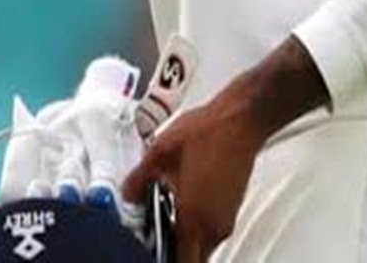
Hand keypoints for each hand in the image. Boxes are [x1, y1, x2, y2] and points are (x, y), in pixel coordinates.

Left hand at [123, 91, 262, 262]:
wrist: (239, 118)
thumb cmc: (208, 131)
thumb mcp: (161, 150)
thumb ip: (139, 178)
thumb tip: (127, 195)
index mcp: (194, 217)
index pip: (182, 262)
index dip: (165, 258)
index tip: (154, 248)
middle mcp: (214, 225)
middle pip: (193, 257)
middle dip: (175, 250)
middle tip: (159, 233)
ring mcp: (227, 217)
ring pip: (204, 244)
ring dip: (188, 236)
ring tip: (170, 211)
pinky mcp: (233, 207)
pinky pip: (213, 229)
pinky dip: (199, 223)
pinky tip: (188, 199)